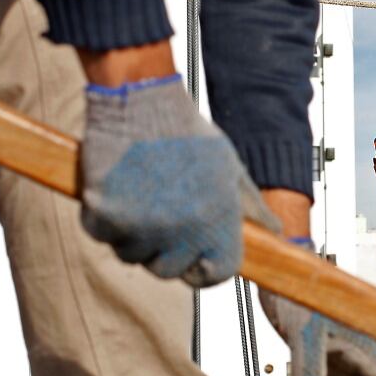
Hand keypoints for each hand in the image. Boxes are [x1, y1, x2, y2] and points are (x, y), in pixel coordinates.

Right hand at [80, 74, 276, 285]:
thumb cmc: (185, 132)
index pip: (218, 273)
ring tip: (139, 194)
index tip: (194, 258)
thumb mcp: (229, 166)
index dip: (205, 267)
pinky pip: (100, 235)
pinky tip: (116, 189)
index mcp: (217, 220)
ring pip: (130, 254)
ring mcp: (141, 226)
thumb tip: (275, 231)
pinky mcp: (105, 215)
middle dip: (162, 250)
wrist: (141, 102)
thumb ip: (250, 206)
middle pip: (167, 270)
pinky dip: (102, 218)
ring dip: (131, 234)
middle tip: (158, 216)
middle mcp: (181, 230)